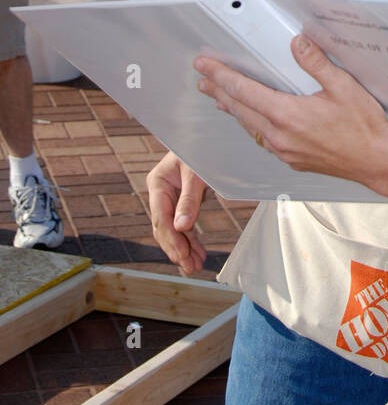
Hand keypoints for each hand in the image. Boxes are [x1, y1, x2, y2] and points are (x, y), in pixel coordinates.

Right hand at [146, 152, 207, 274]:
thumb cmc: (202, 148)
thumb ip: (189, 199)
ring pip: (173, 230)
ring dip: (184, 249)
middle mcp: (160, 192)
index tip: (182, 255)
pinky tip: (198, 254)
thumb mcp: (197, 172)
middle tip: (190, 267)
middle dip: (176, 249)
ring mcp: (170, 198)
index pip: (160, 217)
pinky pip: (183, 225)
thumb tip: (182, 227)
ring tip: (195, 266)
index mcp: (158, 182)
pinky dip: (190, 240)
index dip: (171, 238)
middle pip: (163, 227)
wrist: (211, 136)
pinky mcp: (181, 202)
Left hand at [194, 35, 387, 188]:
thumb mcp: (342, 86)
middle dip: (219, 92)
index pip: (244, 91)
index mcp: (287, 114)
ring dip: (233, 110)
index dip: (221, 76)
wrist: (377, 162)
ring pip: (249, 127)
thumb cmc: (363, 128)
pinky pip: (263, 140)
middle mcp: (279, 135)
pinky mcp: (292, 160)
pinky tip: (254, 122)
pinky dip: (251, 126)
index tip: (204, 67)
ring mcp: (284, 151)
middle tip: (203, 80)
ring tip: (221, 100)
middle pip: (239, 110)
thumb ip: (316, 63)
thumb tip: (297, 43)